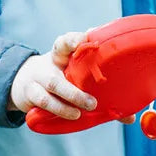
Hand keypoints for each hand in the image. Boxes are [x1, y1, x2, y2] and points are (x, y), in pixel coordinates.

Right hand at [9, 31, 134, 122]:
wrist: (26, 87)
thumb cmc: (61, 83)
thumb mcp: (79, 83)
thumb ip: (103, 97)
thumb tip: (129, 117)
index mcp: (62, 58)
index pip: (65, 43)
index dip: (74, 40)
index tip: (87, 37)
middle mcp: (49, 65)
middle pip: (58, 64)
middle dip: (75, 85)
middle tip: (93, 103)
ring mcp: (37, 79)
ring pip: (52, 85)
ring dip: (69, 99)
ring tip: (80, 112)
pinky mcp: (30, 94)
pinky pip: (42, 101)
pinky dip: (57, 109)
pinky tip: (71, 116)